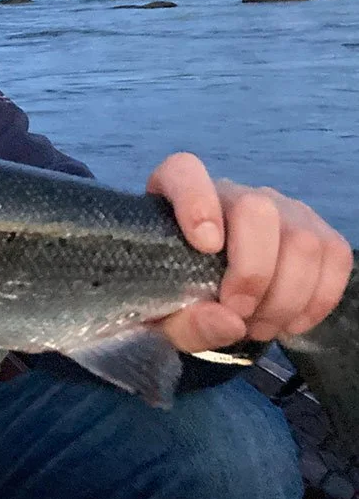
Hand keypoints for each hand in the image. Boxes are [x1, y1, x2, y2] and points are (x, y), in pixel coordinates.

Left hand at [147, 152, 352, 352]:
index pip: (184, 173)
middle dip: (254, 273)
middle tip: (239, 313)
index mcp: (174, 197)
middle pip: (257, 209)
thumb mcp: (164, 318)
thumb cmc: (175, 298)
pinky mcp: (315, 230)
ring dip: (286, 297)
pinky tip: (289, 322)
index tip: (204, 246)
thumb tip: (230, 322)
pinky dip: (317, 299)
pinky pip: (334, 256)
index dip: (197, 202)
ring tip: (258, 326)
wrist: (207, 301)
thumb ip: (185, 321)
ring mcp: (279, 208)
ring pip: (302, 238)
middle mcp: (231, 193)